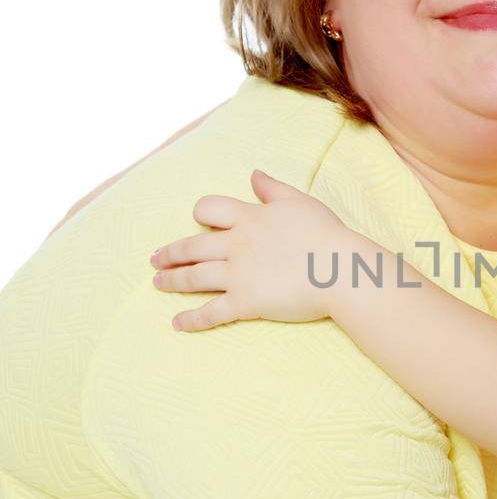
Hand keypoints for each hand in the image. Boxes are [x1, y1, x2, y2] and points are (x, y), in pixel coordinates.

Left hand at [150, 169, 354, 330]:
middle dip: (170, 253)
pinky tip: (177, 323)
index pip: (210, 209)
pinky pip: (211, 312)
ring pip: (194, 276)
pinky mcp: (245, 302)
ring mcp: (238, 274)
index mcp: (249, 218)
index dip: (200, 214)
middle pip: (192, 245)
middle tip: (155, 259)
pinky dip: (191, 319)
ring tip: (158, 283)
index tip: (197, 221)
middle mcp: (236, 244)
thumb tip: (253, 175)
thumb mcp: (299, 201)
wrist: (339, 268)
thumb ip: (272, 188)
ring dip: (172, 280)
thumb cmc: (325, 234)